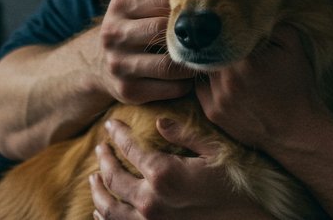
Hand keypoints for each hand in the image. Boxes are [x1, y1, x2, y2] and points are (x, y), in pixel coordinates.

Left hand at [89, 118, 268, 219]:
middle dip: (104, 160)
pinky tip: (102, 211)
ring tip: (93, 178)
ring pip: (109, 207)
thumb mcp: (215, 152)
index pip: (129, 148)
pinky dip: (106, 218)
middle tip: (100, 148)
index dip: (118, 134)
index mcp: (164, 173)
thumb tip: (158, 122)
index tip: (111, 124)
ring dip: (98, 191)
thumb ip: (184, 135)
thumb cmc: (239, 186)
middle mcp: (151, 200)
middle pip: (113, 177)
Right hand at [98, 0, 193, 104]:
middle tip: (206, 40)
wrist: (97, 64)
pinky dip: (185, 84)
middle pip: (163, 31)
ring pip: (169, 65)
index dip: (182, 11)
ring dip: (190, 64)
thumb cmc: (130, 31)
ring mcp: (119, 64)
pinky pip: (170, 88)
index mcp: (119, 7)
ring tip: (200, 61)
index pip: (162, 2)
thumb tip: (201, 1)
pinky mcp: (128, 90)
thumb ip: (161, 3)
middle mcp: (113, 35)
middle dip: (187, 37)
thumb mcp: (135, 10)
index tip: (196, 18)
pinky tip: (186, 78)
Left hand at [196, 24, 331, 150]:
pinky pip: (200, 89)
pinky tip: (225, 81)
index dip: (223, 30)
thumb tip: (253, 9)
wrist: (296, 130)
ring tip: (226, 62)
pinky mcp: (213, 114)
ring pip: (203, 70)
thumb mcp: (292, 47)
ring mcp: (218, 99)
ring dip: (212, 65)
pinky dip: (209, 83)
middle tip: (224, 43)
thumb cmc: (296, 86)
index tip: (228, 27)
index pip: (221, 35)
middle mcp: (228, 81)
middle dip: (217, 47)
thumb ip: (272, 24)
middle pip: (210, 52)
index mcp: (246, 61)